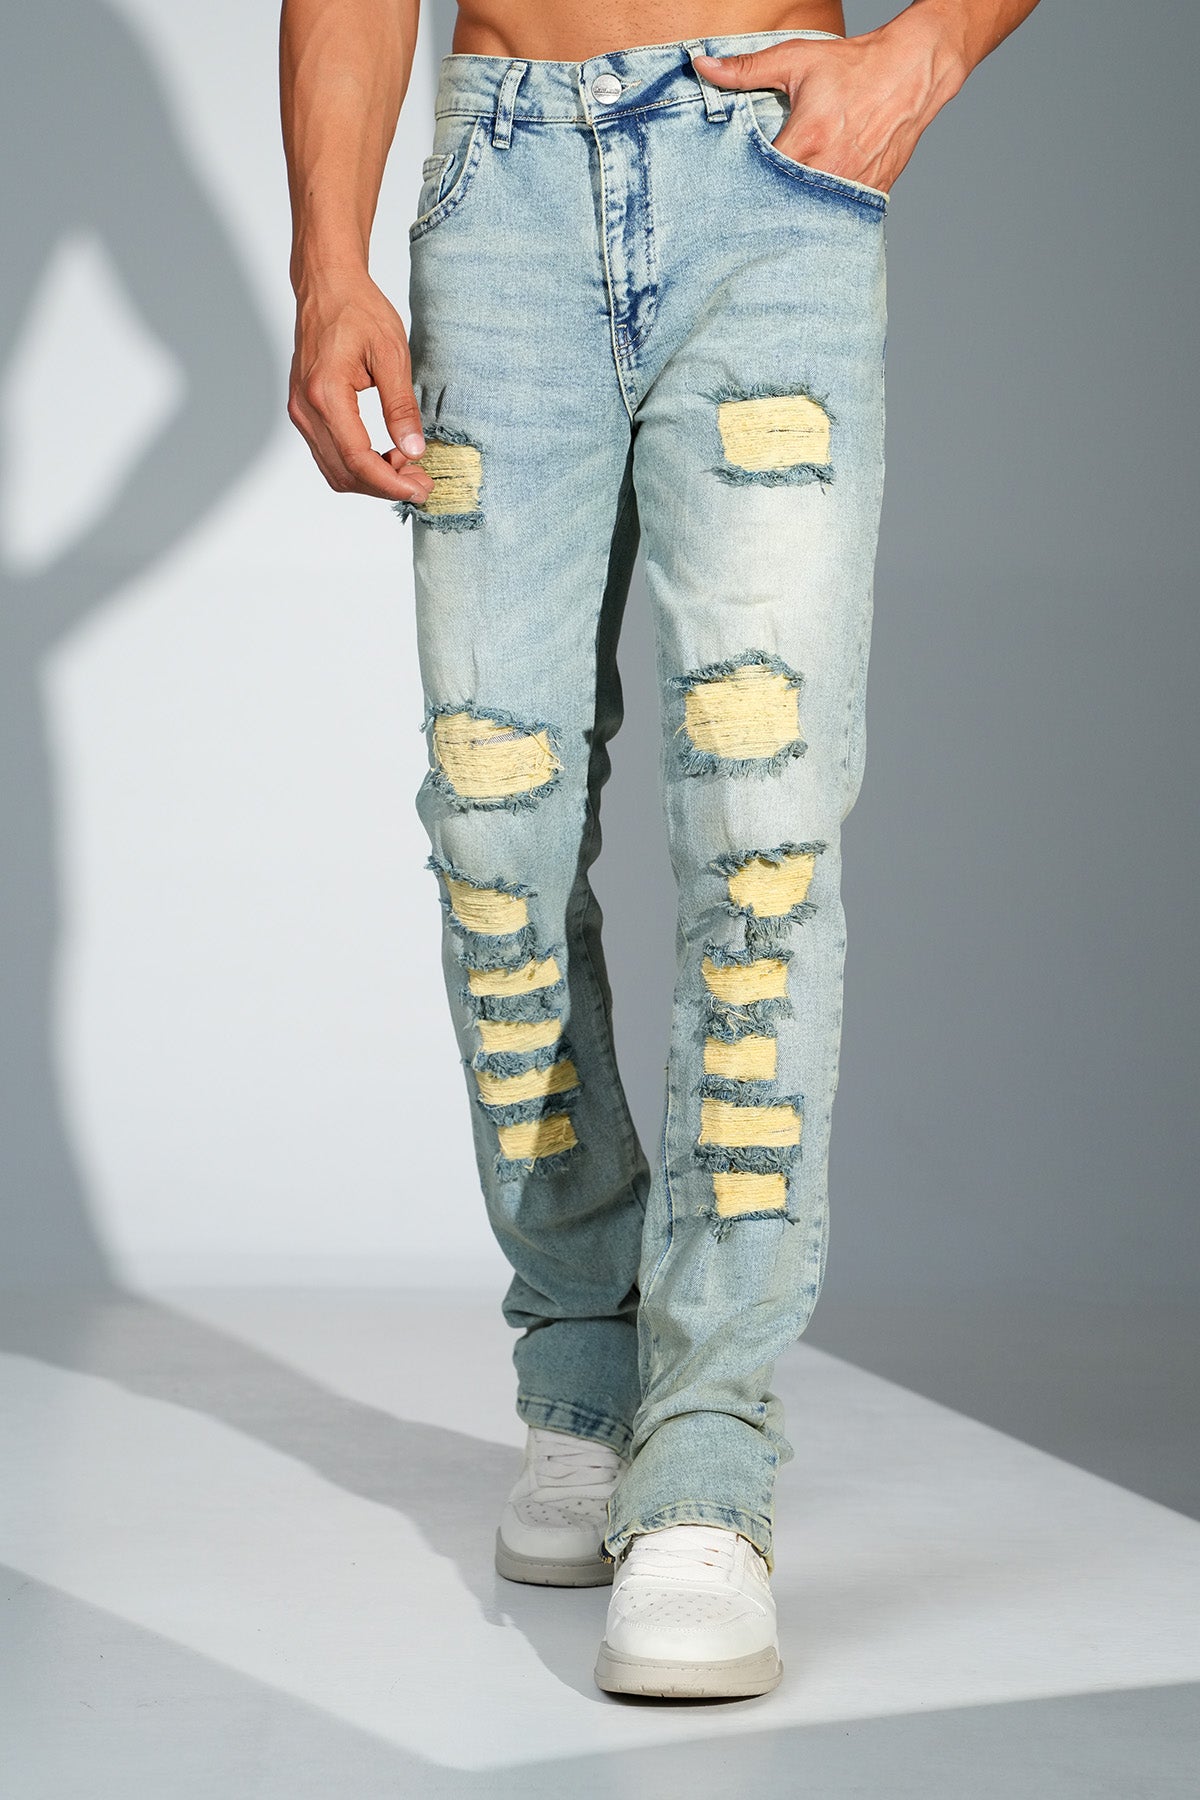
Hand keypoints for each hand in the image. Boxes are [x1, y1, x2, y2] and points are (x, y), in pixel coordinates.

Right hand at [288, 270, 433, 503]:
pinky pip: (330, 455)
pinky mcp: (304, 412)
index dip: (391, 483)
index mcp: (326, 393)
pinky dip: (359, 466)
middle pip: (344, 473)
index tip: (420, 489)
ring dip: (372, 480)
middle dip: (385, 487)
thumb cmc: (358, 310)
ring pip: (335, 470)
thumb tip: (413, 450)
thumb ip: (401, 406)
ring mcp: (301, 412)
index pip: (358, 459)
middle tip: (421, 482)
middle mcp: (306, 408)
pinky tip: (386, 456)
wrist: (327, 287)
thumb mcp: (392, 354)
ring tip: (407, 469)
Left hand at [693, 15, 967, 196]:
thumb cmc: (853, 66)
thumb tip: (701, 65)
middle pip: (784, 206)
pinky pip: (839, 218)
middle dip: (765, 211)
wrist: (911, 72)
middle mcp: (830, 169)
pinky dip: (822, 219)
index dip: (742, 191)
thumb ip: (745, 68)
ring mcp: (852, 186)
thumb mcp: (796, 60)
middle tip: (742, 223)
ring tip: (772, 227)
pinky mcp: (870, 195)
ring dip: (793, 219)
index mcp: (807, 140)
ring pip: (812, 218)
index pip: (761, 180)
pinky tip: (807, 220)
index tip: (726, 197)